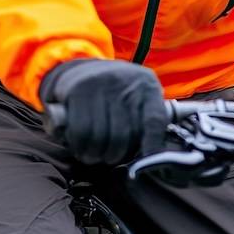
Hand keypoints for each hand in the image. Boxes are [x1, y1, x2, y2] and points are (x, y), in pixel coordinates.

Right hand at [40, 58, 167, 164]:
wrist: (82, 68)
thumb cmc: (114, 91)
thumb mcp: (138, 96)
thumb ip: (146, 120)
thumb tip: (152, 154)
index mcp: (146, 84)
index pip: (155, 121)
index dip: (152, 146)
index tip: (146, 165)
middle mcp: (125, 81)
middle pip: (125, 135)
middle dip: (116, 155)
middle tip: (110, 158)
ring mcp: (101, 84)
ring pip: (101, 137)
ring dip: (97, 155)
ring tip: (95, 156)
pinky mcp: (78, 90)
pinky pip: (81, 131)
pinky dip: (81, 147)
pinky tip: (82, 148)